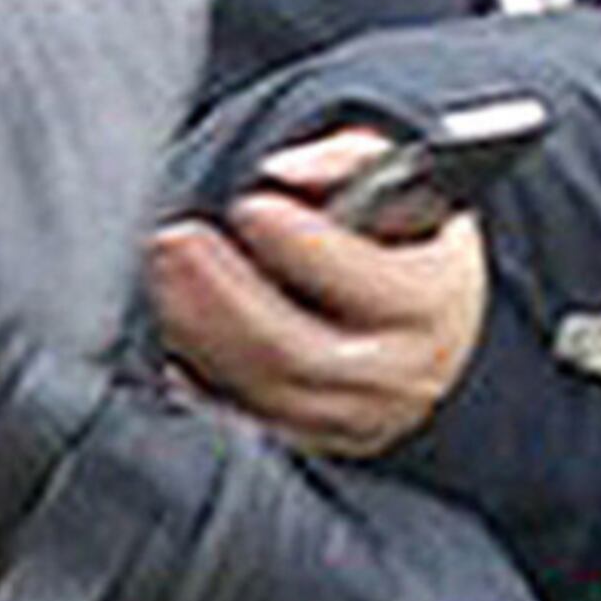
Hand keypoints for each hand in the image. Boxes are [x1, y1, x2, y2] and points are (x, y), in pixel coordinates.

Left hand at [146, 130, 491, 456]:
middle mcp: (407, 373)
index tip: (252, 205)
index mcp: (436, 301)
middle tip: (177, 240)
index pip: (372, 286)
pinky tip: (173, 330)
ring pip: (269, 390)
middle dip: (229, 295)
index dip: (307, 247)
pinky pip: (250, 419)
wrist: (423, 310)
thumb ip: (341, 161)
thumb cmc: (396, 234)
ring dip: (202, 331)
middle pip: (303, 352)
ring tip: (164, 273)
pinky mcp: (320, 438)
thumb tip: (284, 173)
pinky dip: (203, 378)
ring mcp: (363, 416)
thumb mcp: (389, 180)